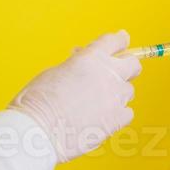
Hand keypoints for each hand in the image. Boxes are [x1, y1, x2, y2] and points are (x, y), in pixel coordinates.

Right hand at [8, 31, 140, 162]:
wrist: (37, 130)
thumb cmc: (37, 101)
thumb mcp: (55, 71)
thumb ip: (77, 65)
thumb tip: (85, 66)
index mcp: (92, 58)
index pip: (114, 41)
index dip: (120, 40)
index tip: (123, 39)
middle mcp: (108, 74)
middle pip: (133, 64)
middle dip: (126, 66)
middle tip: (115, 73)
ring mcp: (115, 97)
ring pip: (128, 90)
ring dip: (117, 93)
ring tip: (97, 102)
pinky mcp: (117, 119)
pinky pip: (127, 113)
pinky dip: (117, 114)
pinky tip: (103, 117)